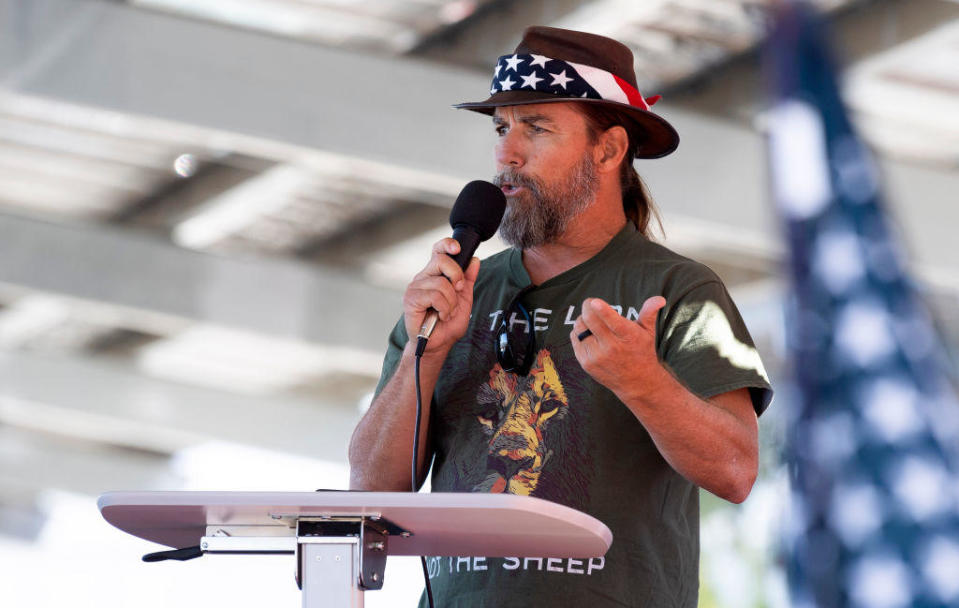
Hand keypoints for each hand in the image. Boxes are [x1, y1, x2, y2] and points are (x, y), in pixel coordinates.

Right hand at [403, 238, 479, 355]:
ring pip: (441, 283)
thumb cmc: (447, 324)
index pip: (437, 251)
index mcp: (434, 274)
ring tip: (447, 312)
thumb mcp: (464, 299)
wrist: (438, 344)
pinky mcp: (410, 299)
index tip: (457, 249)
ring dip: (451, 302)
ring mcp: (415, 287)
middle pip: (441, 260)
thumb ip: (467, 280)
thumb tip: (474, 260)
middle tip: (458, 292)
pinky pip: (434, 296)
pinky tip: (440, 315)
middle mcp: (423, 277)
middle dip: (456, 275)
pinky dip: (443, 308)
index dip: (447, 245)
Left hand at [569, 296, 666, 397]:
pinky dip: (578, 332)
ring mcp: (597, 356)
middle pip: (590, 320)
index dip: (601, 310)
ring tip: (591, 321)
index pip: (612, 321)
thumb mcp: (648, 332)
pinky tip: (588, 334)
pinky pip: (575, 338)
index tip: (594, 302)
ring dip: (583, 319)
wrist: (637, 382)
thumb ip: (650, 313)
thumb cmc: (642, 352)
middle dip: (587, 308)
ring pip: (579, 327)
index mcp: (628, 336)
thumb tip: (660, 298)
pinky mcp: (586, 363)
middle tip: (591, 304)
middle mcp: (611, 347)